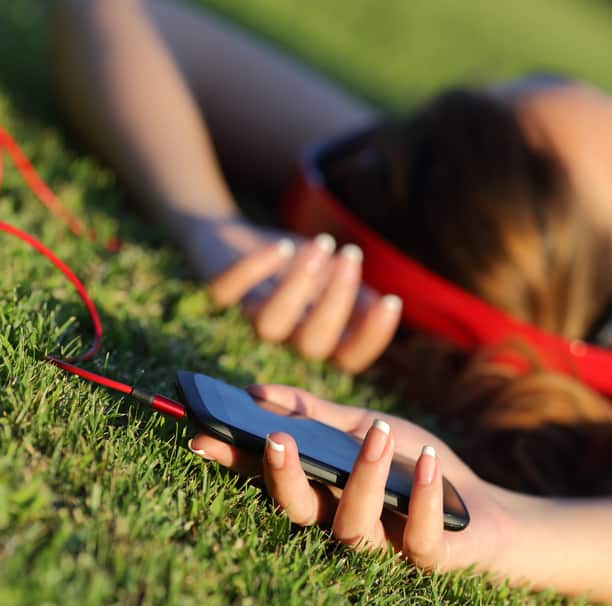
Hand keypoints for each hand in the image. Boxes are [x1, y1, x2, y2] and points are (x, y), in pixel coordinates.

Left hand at [186, 220, 400, 372]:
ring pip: (270, 324)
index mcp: (319, 338)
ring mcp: (250, 319)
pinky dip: (255, 267)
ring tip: (322, 244)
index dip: (371, 337)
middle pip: (312, 344)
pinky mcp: (218, 295)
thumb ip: (359, 298)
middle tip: (351, 255)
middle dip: (337, 300)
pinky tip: (281, 246)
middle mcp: (286, 337)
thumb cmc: (295, 265)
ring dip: (298, 284)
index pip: (349, 359)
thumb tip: (388, 306)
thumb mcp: (335, 280)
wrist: (233, 238)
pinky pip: (228, 291)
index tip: (390, 301)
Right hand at [189, 384, 515, 572]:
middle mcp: (342, 523)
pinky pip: (418, 538)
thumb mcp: (369, 428)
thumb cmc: (416, 465)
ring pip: (354, 527)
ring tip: (375, 432)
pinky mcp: (427, 558)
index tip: (202, 436)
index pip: (272, 477)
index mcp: (324, 491)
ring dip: (363, 477)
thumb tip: (257, 390)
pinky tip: (427, 466)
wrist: (483, 509)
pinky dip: (423, 500)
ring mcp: (384, 546)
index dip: (238, 461)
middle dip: (284, 477)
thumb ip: (319, 414)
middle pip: (300, 511)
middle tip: (276, 438)